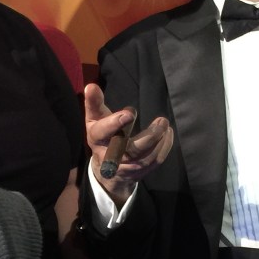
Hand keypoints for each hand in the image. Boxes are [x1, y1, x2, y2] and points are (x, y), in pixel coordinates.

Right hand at [84, 84, 173, 203]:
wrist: (105, 167)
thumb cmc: (102, 135)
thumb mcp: (95, 119)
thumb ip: (94, 103)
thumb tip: (90, 86)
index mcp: (97, 139)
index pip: (104, 132)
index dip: (115, 124)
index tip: (129, 114)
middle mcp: (110, 157)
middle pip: (130, 150)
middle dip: (149, 137)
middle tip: (162, 121)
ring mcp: (125, 168)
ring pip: (145, 157)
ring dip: (159, 141)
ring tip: (165, 125)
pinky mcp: (137, 172)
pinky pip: (154, 162)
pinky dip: (164, 148)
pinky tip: (168, 135)